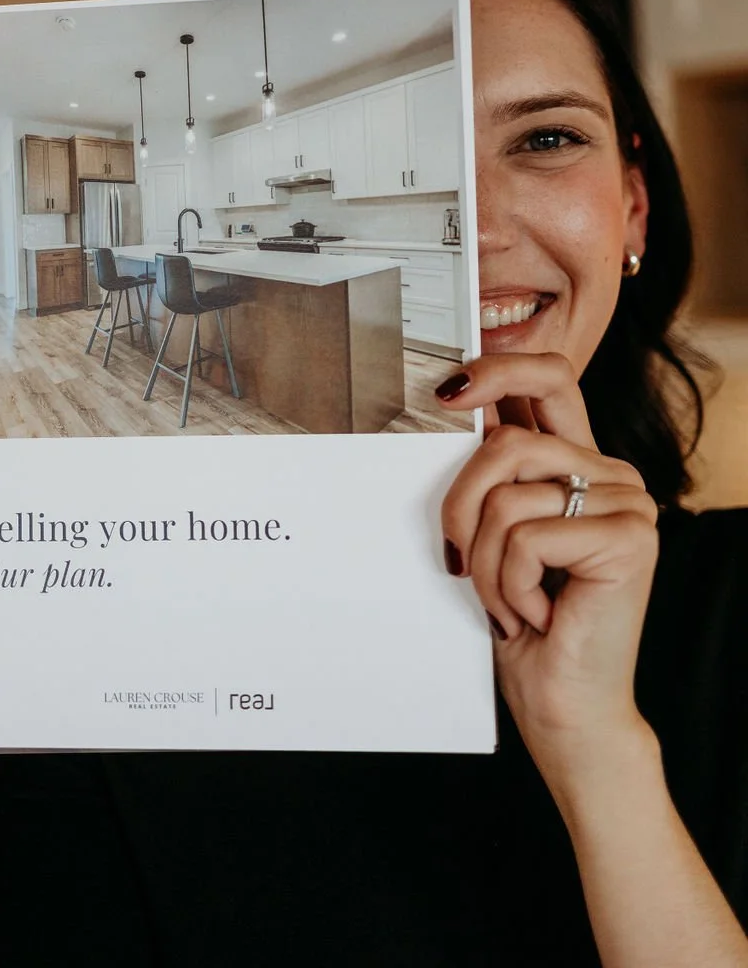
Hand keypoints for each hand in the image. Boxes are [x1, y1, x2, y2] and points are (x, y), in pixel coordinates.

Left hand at [438, 352, 659, 784]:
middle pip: (505, 444)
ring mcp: (627, 504)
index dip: (499, 370)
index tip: (448, 392)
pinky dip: (511, 584)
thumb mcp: (496, 535)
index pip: (549, 380)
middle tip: (462, 558)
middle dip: (461, 505)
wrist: (564, 705)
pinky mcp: (628, 539)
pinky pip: (527, 538)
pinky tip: (536, 614)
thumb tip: (455, 411)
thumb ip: (491, 475)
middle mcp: (611, 473)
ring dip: (487, 562)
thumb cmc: (525, 624)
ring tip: (509, 601)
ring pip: (507, 496)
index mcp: (579, 463)